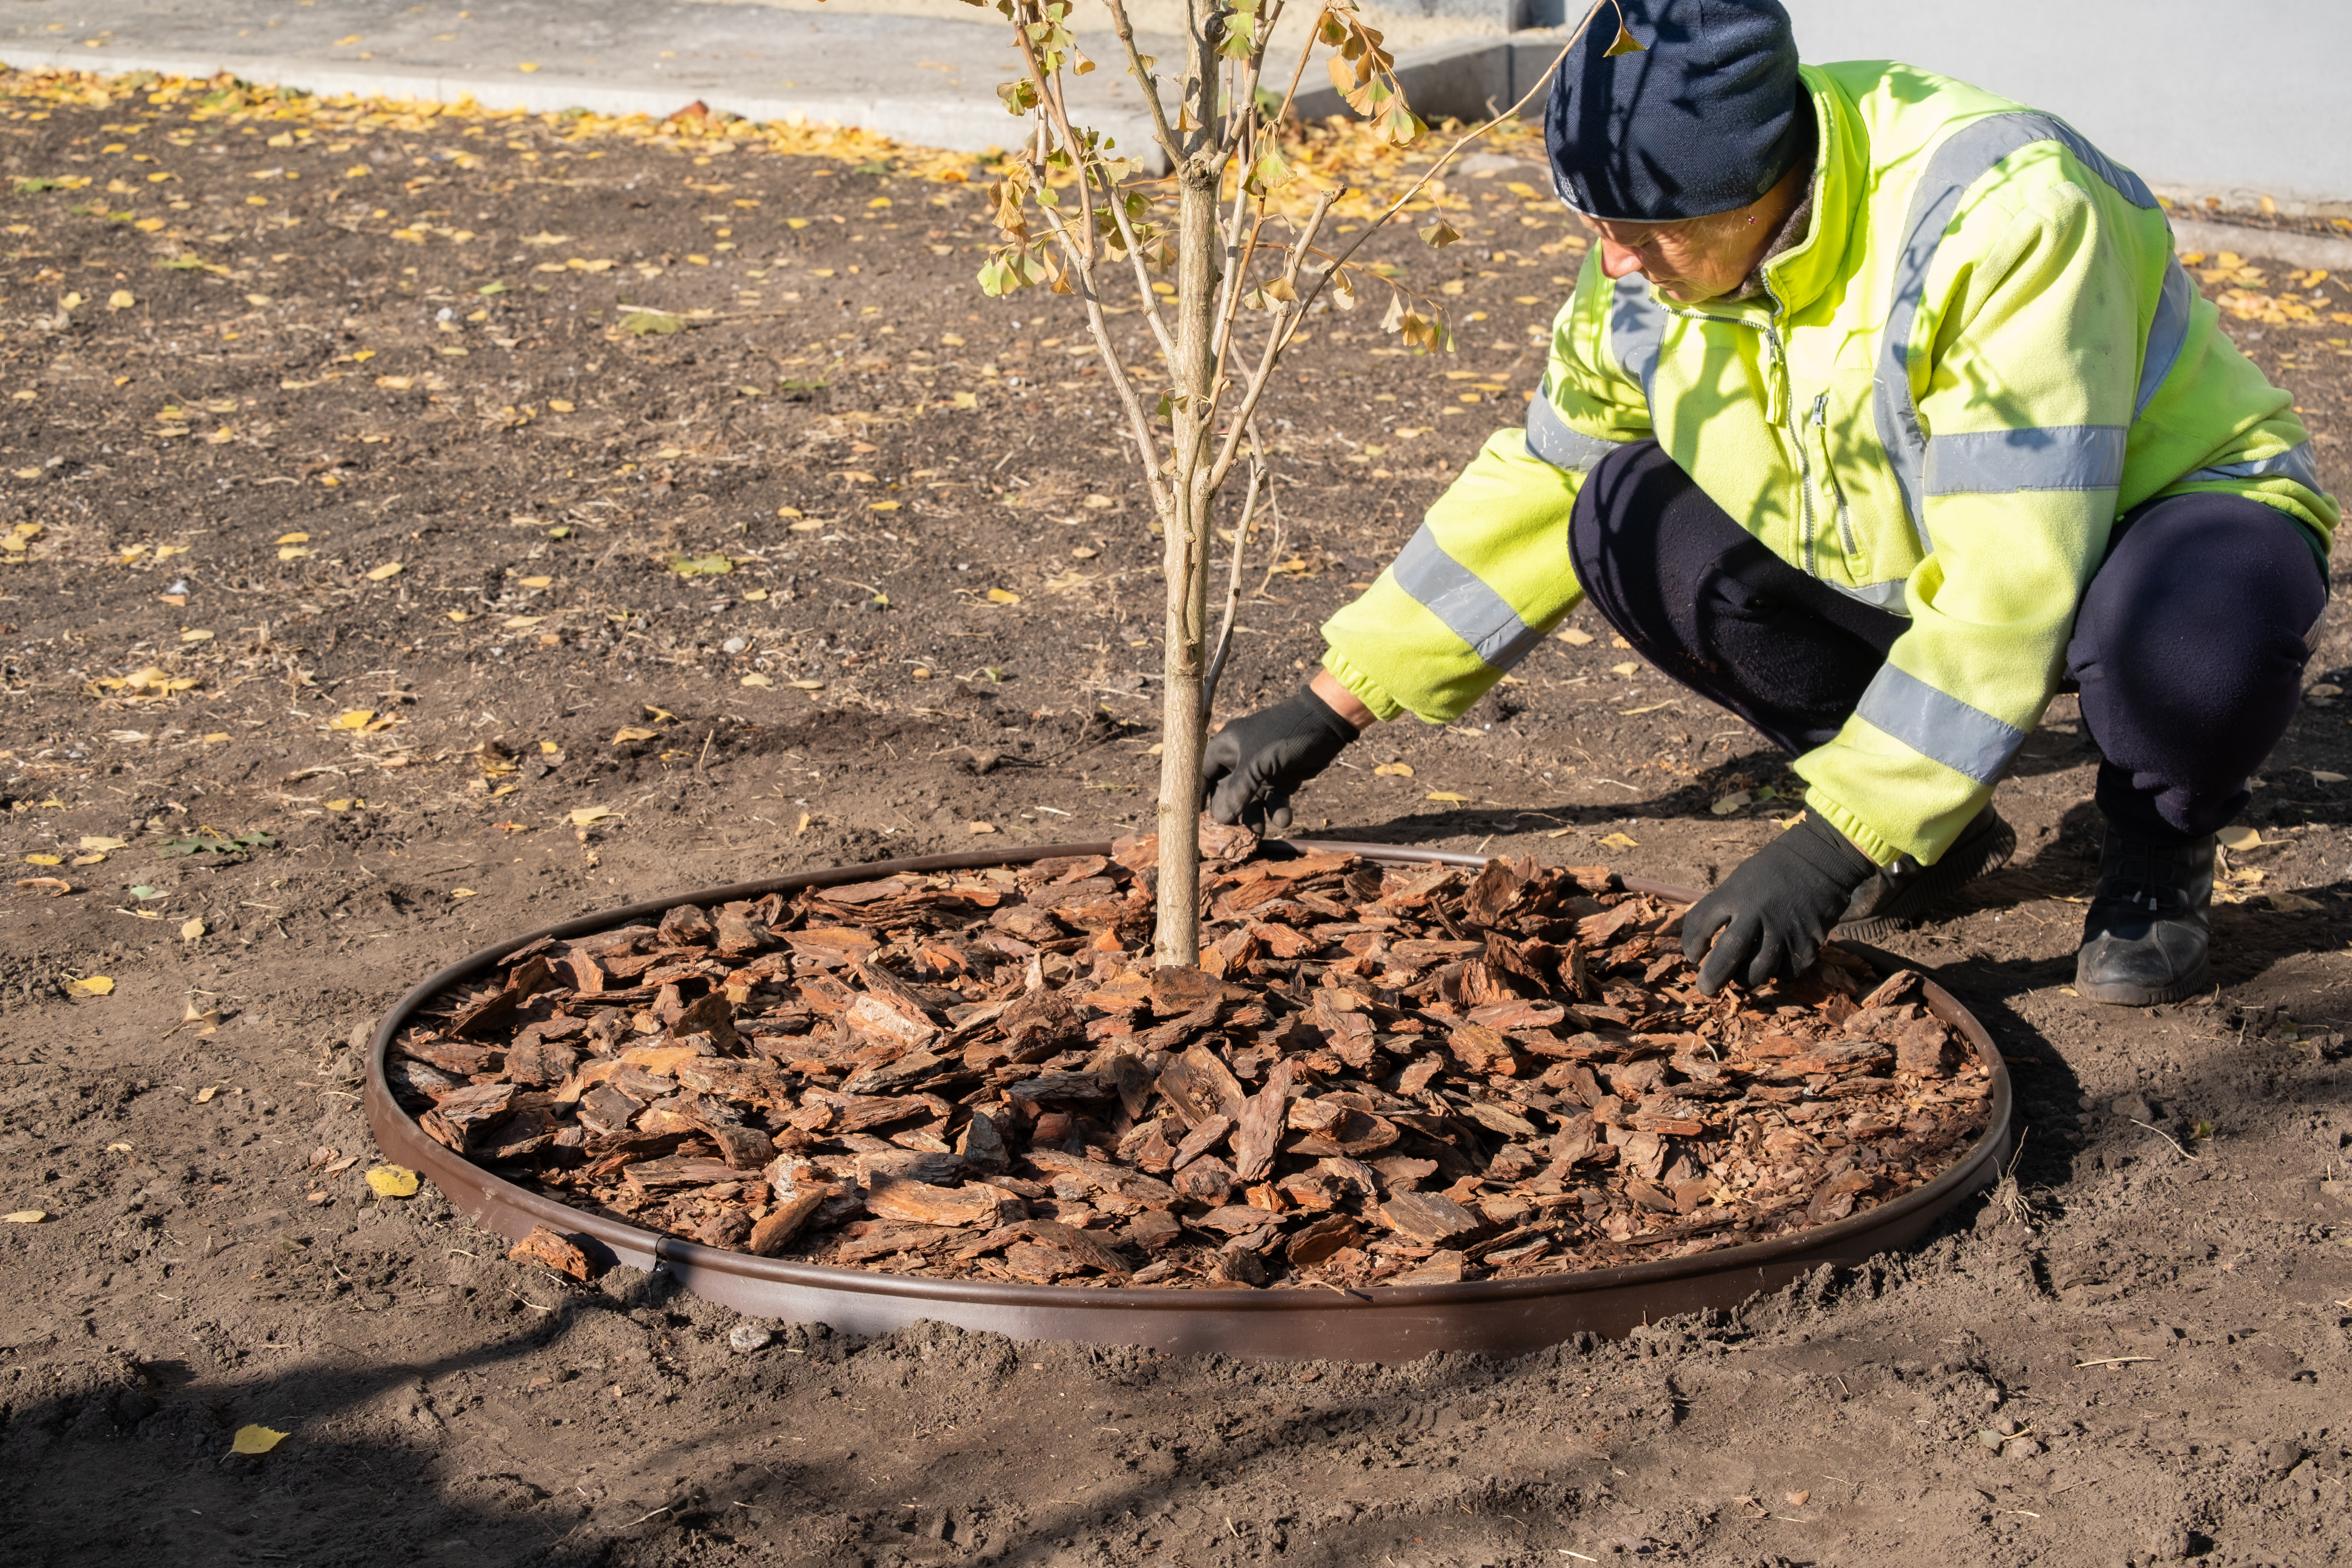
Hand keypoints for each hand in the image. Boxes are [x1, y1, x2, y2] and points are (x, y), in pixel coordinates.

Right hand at [1200, 681, 1360, 829]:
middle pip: (1227, 791)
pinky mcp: (1283, 779)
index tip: (1197, 817)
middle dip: (1230, 811)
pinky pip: (1274, 801)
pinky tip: (1284, 819)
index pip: (1205, 772)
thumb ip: (1237, 791)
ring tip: (1258, 832)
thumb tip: (1220, 819)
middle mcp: (1242, 759)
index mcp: (1228, 746)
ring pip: (1251, 800)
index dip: (1200, 793)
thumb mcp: (1256, 763)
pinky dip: (1277, 811)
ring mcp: (1263, 771)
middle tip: (1230, 833)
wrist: (1326, 724)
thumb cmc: (1284, 735)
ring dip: (1254, 816)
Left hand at [1680, 812, 1878, 993]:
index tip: (1693, 957)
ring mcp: (1784, 930)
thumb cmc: (1771, 873)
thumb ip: (1721, 909)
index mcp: (1734, 894)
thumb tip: (1703, 947)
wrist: (1818, 861)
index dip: (1690, 945)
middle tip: (1706, 989)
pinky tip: (1774, 963)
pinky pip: (1787, 972)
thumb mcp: (1738, 882)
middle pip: (1728, 956)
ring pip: (1759, 972)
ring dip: (1746, 979)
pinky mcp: (1807, 942)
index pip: (1700, 924)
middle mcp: (1757, 913)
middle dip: (1712, 978)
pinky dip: (1777, 973)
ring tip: (1741, 976)